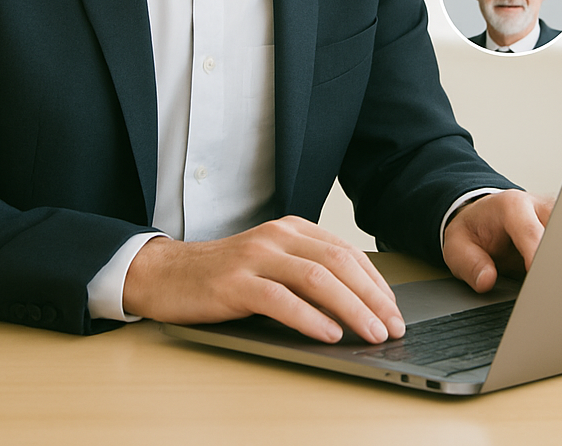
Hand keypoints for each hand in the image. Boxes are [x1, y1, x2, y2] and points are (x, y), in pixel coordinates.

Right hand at [122, 216, 404, 344]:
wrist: (167, 274)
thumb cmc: (224, 275)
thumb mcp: (272, 264)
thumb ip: (307, 273)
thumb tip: (357, 305)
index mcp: (292, 229)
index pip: (347, 252)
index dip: (376, 281)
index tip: (394, 309)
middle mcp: (278, 237)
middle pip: (339, 263)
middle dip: (373, 297)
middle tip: (394, 326)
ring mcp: (256, 257)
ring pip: (317, 278)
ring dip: (352, 308)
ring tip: (372, 332)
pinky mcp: (235, 283)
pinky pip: (281, 299)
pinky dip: (310, 318)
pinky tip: (330, 333)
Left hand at [442, 190, 553, 292]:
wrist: (483, 216)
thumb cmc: (473, 231)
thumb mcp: (457, 246)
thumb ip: (469, 264)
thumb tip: (487, 281)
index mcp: (512, 206)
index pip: (531, 232)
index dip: (537, 257)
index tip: (540, 282)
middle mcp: (539, 206)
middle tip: (558, 294)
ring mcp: (557, 216)